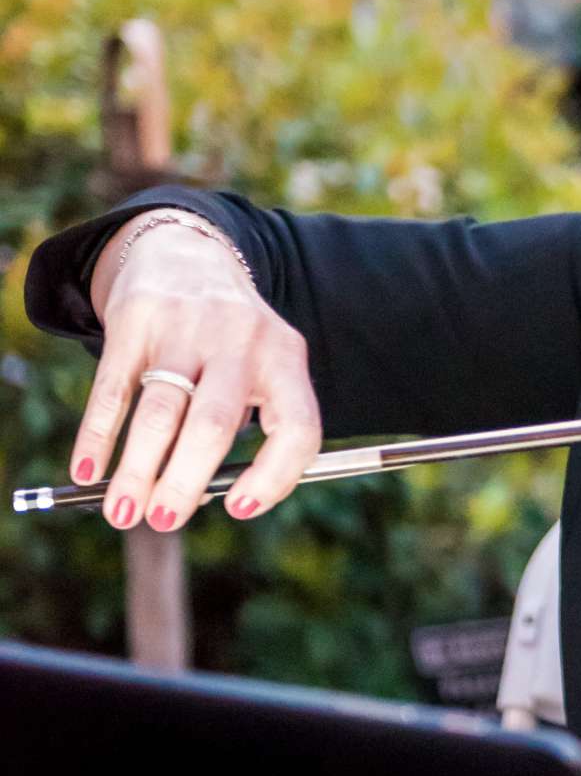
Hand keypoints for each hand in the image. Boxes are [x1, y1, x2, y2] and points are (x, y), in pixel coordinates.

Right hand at [74, 220, 322, 529]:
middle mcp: (240, 340)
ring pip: (161, 412)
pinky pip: (113, 388)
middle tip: (164, 520)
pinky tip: (88, 469)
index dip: (275, 475)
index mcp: (285, 358)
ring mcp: (186, 327)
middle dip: (186, 481)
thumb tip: (196, 500)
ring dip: (139, 469)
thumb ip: (244, 428)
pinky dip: (99, 435)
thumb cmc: (230, 340)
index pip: (296, 426)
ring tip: (124, 511)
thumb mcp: (260, 368)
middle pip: (216, 424)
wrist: (186, 255)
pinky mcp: (135, 320)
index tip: (240, 508)